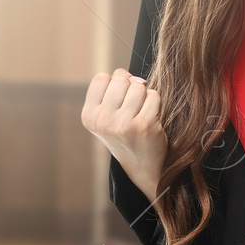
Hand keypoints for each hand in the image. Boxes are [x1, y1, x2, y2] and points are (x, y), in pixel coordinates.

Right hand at [82, 68, 167, 200]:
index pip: (102, 78)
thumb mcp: (106, 115)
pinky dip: (156, 103)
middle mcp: (102, 120)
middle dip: (131, 87)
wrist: (143, 167)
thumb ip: (112, 90)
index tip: (120, 100)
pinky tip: (152, 119)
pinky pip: (153, 95)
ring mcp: (123, 124)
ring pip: (138, 86)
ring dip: (144, 96)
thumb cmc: (126, 135)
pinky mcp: (144, 126)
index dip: (115, 83)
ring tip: (141, 113)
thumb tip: (131, 76)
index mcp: (89, 116)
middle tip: (133, 108)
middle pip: (121, 79)